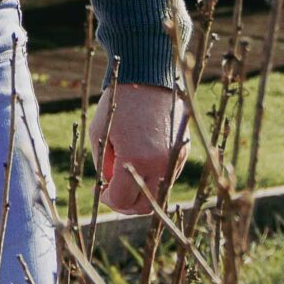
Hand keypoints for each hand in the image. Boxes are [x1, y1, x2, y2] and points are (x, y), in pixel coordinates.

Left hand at [89, 79, 191, 208]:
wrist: (148, 77)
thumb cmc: (118, 103)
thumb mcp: (101, 134)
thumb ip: (104, 165)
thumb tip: (109, 186)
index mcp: (135, 159)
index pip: (122, 199)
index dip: (108, 200)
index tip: (102, 190)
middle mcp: (159, 163)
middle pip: (145, 206)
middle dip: (126, 204)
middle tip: (114, 192)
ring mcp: (174, 159)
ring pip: (160, 194)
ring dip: (143, 193)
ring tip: (128, 178)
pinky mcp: (183, 152)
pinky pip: (169, 178)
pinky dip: (155, 179)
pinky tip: (143, 166)